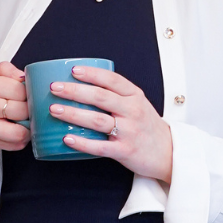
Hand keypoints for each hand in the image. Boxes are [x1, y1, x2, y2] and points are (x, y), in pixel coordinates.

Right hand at [0, 60, 29, 184]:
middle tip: (20, 109)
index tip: (22, 96)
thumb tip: (25, 77)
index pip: (22, 89)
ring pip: (23, 130)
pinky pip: (17, 143)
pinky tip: (12, 131)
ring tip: (19, 122)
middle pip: (25, 109)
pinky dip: (20, 139)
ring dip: (26, 128)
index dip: (28, 93)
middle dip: (28, 111)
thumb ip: (6, 69)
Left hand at [47, 65, 173, 182]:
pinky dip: (82, 143)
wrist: (169, 152)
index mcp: (134, 97)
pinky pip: (100, 147)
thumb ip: (115, 94)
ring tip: (54, 110)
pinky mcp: (125, 151)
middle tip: (54, 88)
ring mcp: (129, 131)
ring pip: (97, 120)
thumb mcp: (137, 103)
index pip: (113, 80)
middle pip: (100, 97)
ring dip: (74, 114)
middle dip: (74, 91)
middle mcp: (133, 111)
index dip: (92, 74)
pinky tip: (66, 138)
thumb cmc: (146, 125)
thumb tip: (78, 84)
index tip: (73, 70)